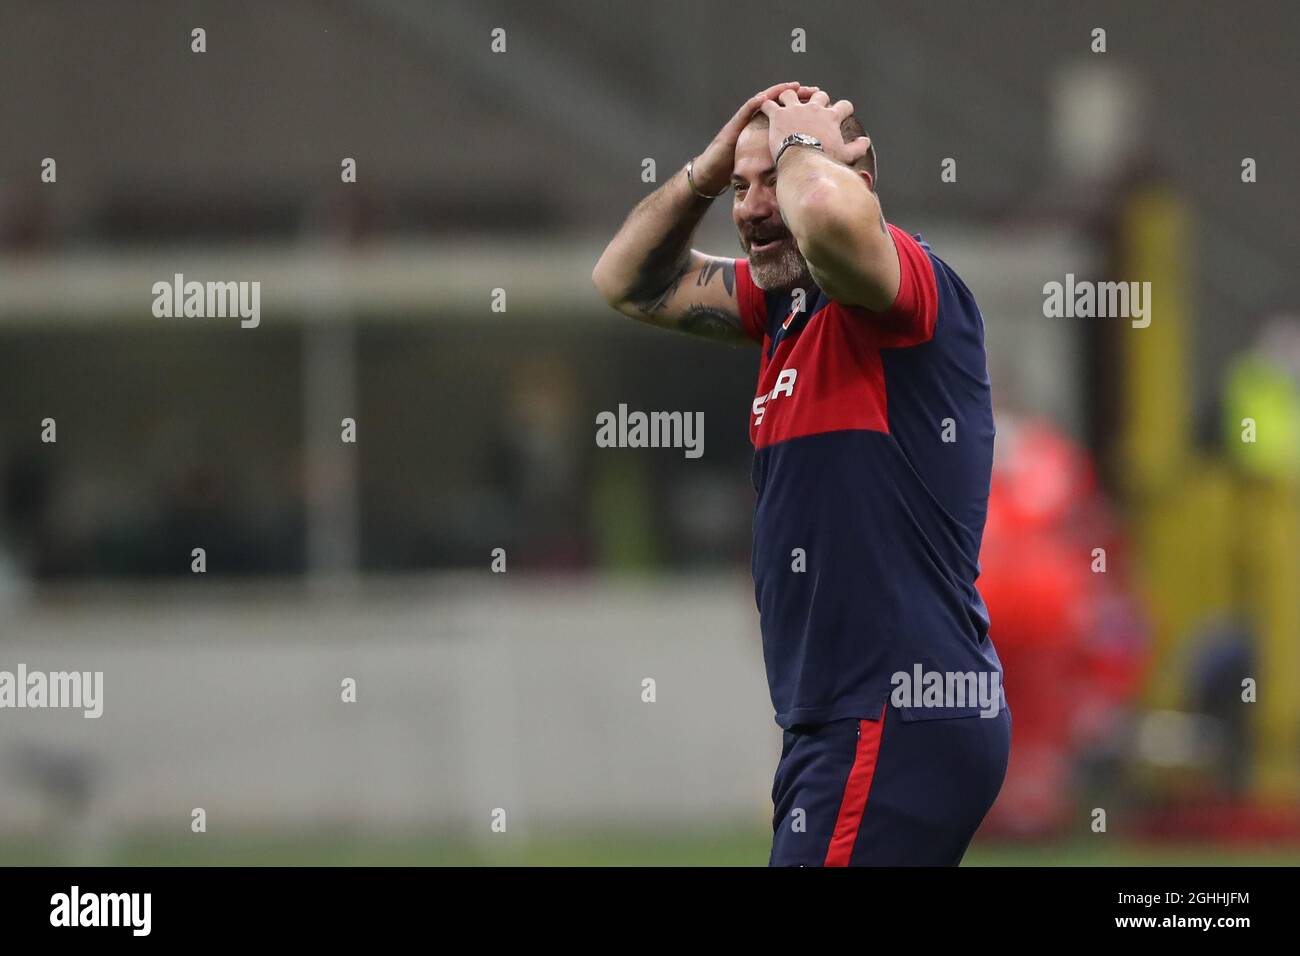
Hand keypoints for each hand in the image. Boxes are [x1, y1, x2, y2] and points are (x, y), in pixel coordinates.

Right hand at [690, 82, 821, 195]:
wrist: (714, 173)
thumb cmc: (740, 171)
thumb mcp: (768, 166)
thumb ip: (784, 162)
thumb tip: (807, 170)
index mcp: (770, 131)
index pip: (791, 114)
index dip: (807, 107)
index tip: (824, 103)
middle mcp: (760, 122)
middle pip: (782, 103)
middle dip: (799, 95)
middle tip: (815, 90)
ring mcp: (747, 121)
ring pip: (765, 101)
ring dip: (778, 92)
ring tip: (792, 86)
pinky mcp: (734, 125)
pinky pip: (745, 111)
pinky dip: (754, 103)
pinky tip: (763, 97)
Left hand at [759, 90, 870, 166]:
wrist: (802, 161)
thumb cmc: (824, 160)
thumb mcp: (845, 155)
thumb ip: (857, 147)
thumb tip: (866, 141)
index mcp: (831, 117)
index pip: (844, 105)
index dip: (845, 108)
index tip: (844, 112)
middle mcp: (814, 108)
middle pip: (819, 95)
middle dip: (818, 99)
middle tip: (815, 107)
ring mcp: (795, 109)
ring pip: (792, 93)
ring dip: (790, 97)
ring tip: (787, 103)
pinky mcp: (778, 115)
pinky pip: (769, 104)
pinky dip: (766, 105)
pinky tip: (765, 108)